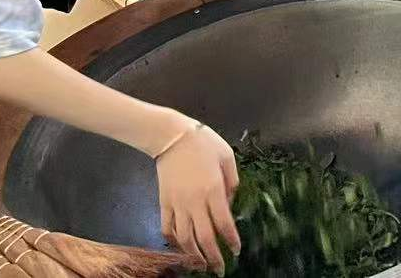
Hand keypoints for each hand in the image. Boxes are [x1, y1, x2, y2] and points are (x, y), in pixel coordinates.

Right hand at [153, 118, 239, 272]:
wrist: (172, 136)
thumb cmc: (204, 142)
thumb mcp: (227, 156)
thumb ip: (232, 181)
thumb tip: (230, 204)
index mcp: (213, 190)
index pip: (224, 223)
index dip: (231, 240)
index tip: (236, 251)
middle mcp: (194, 202)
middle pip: (204, 237)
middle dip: (213, 257)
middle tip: (219, 270)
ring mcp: (177, 204)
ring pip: (184, 238)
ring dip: (193, 255)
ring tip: (201, 264)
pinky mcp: (163, 203)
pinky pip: (167, 228)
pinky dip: (173, 242)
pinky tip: (180, 249)